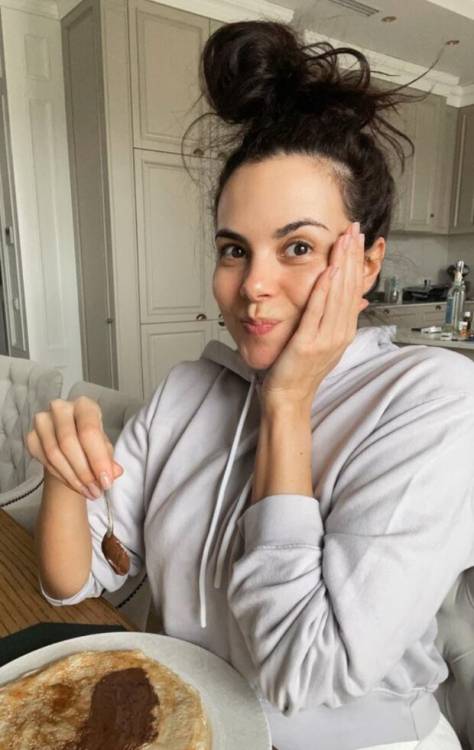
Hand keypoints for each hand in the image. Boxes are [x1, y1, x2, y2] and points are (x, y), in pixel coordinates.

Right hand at [25, 397, 122, 498]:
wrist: (70, 446)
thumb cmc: (90, 442)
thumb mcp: (104, 448)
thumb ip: (109, 458)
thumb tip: (115, 472)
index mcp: (84, 406)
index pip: (89, 431)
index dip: (98, 459)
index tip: (106, 482)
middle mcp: (61, 408)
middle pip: (68, 443)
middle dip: (84, 472)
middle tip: (97, 491)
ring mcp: (42, 421)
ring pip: (54, 454)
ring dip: (73, 478)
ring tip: (88, 492)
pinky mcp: (31, 437)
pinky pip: (44, 461)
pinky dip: (61, 477)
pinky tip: (75, 485)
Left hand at [261, 221, 367, 410]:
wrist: (287, 398)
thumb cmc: (298, 371)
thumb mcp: (323, 342)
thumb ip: (335, 320)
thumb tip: (352, 302)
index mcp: (343, 331)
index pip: (353, 289)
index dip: (355, 261)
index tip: (356, 239)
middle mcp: (339, 333)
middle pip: (350, 287)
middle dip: (352, 255)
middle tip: (354, 229)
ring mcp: (326, 339)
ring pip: (338, 295)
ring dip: (342, 264)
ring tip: (345, 240)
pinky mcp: (309, 343)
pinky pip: (318, 312)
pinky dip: (324, 290)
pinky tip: (328, 271)